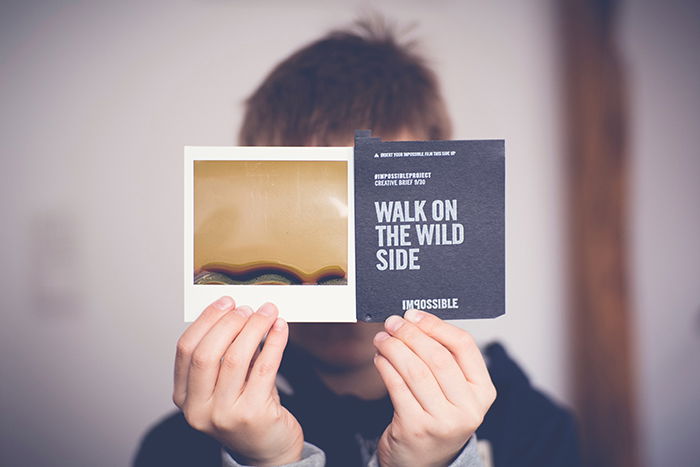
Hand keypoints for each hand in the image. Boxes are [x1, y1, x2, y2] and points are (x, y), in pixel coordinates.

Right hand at [173, 297, 303, 465]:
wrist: (267, 449)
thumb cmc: (246, 410)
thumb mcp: (225, 384)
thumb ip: (225, 353)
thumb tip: (239, 311)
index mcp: (184, 398)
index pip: (186, 349)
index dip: (206, 320)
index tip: (224, 303)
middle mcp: (199, 409)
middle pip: (207, 353)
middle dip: (228, 323)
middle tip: (247, 308)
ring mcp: (225, 415)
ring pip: (236, 358)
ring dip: (254, 328)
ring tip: (266, 313)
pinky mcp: (254, 416)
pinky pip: (265, 368)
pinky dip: (274, 342)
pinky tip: (280, 328)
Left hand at [372, 309, 495, 466]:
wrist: (423, 462)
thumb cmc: (437, 419)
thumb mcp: (454, 392)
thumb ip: (444, 360)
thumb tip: (416, 321)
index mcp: (483, 392)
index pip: (464, 346)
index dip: (435, 325)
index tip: (414, 315)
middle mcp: (468, 409)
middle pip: (437, 356)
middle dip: (410, 334)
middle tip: (393, 323)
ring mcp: (443, 421)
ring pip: (415, 370)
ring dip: (394, 348)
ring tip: (382, 339)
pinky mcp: (416, 428)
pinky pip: (397, 387)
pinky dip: (385, 367)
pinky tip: (380, 359)